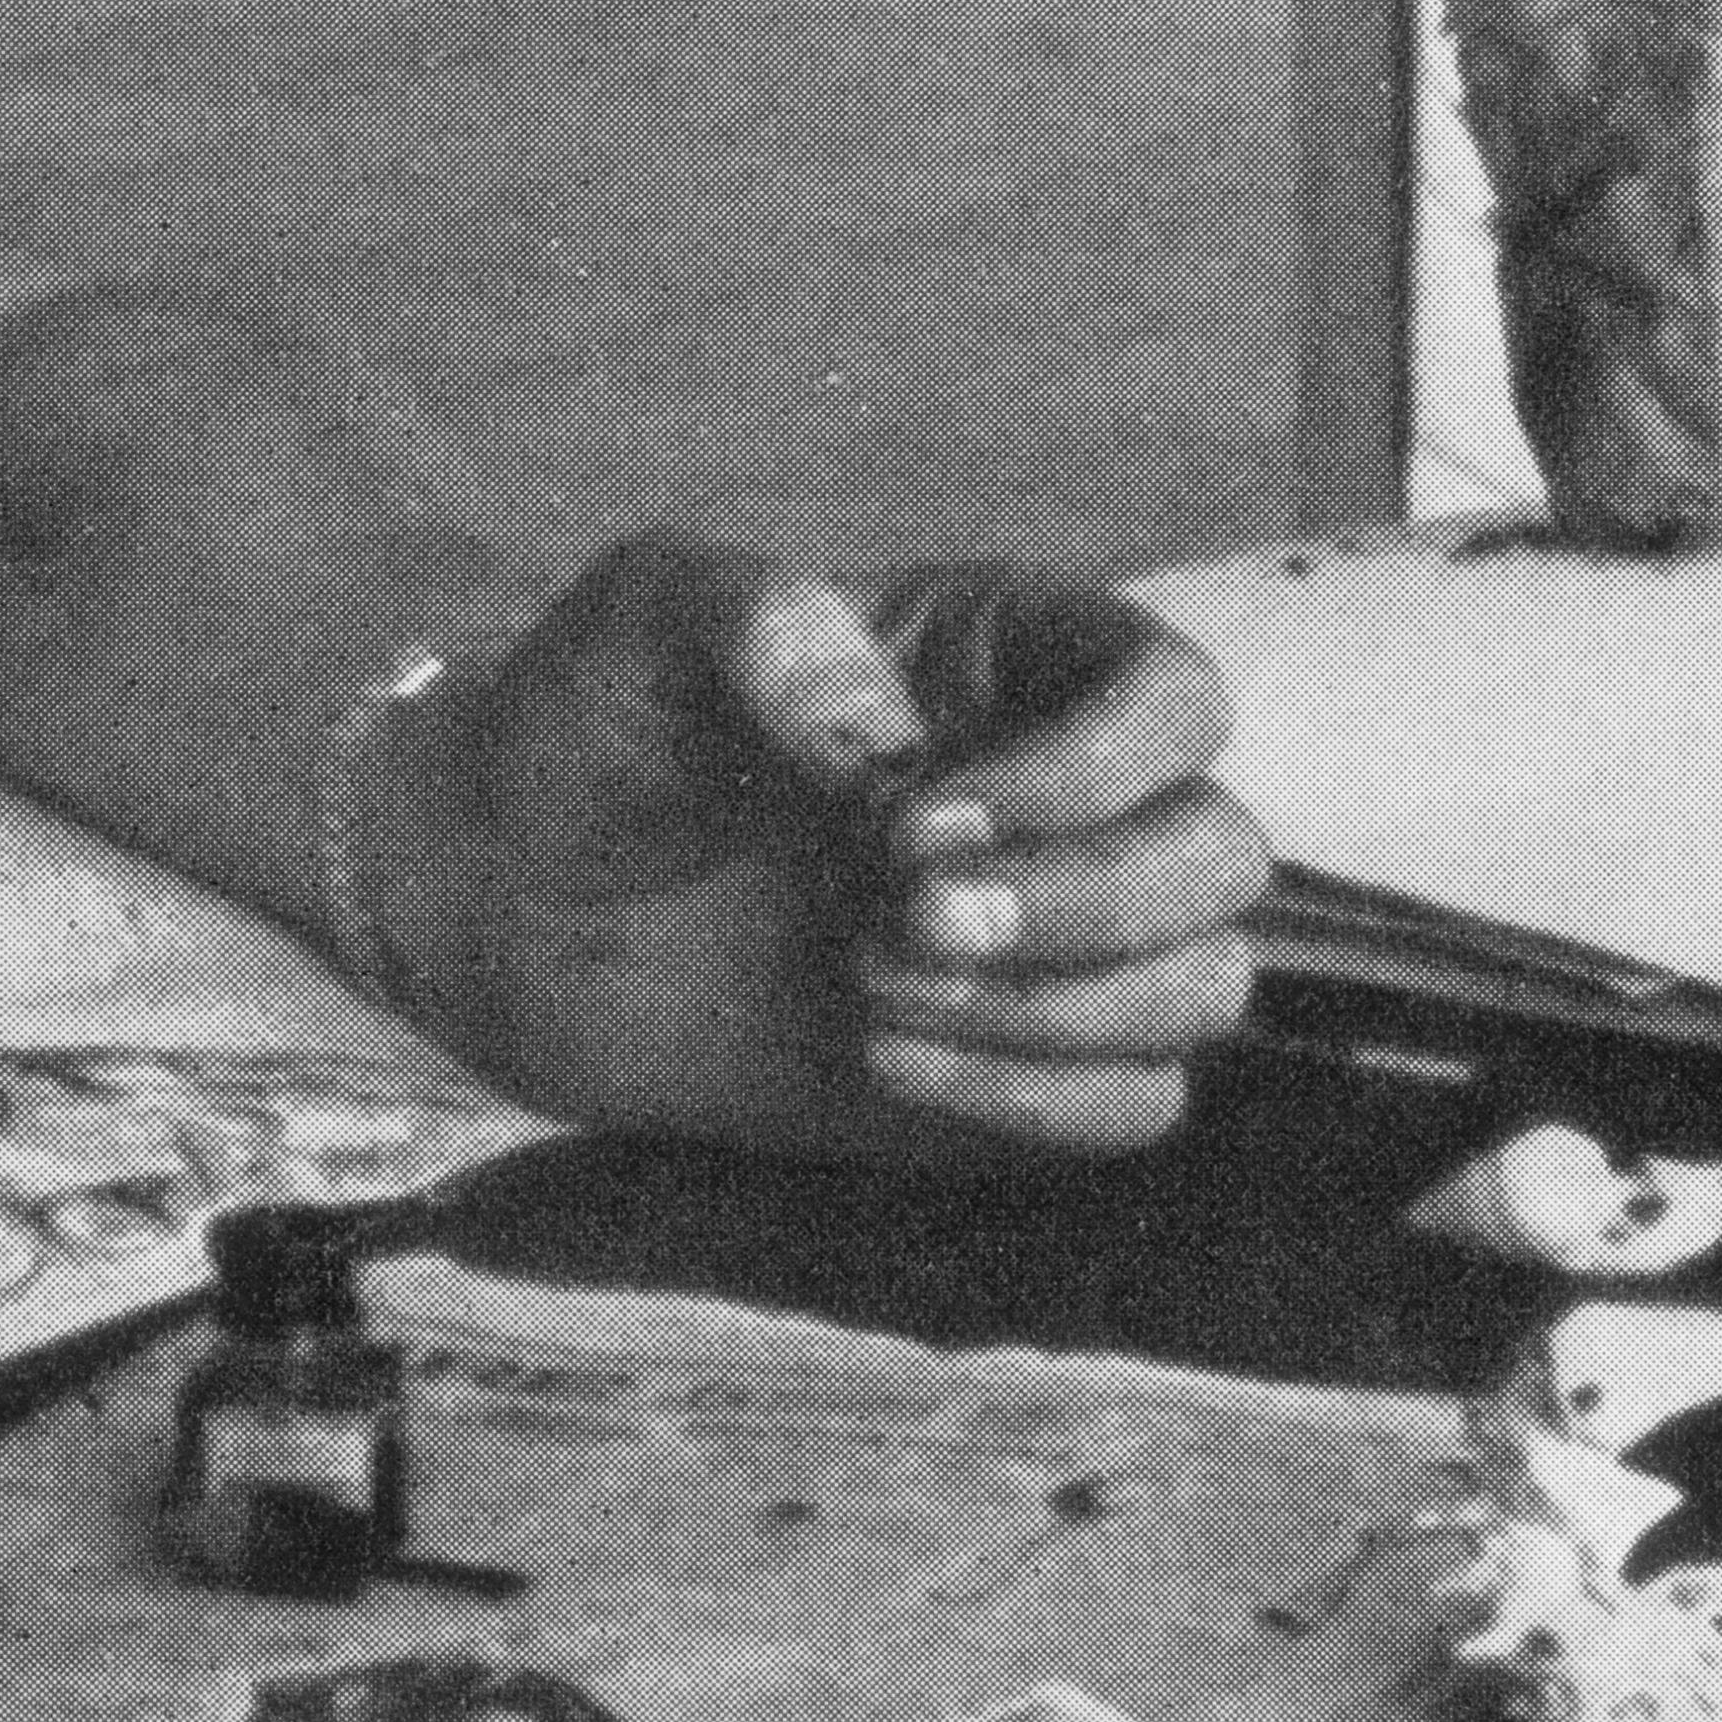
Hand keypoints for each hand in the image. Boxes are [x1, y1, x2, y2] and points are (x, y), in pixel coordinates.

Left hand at [370, 538, 1260, 1166]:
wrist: (499, 897)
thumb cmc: (586, 724)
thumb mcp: (644, 616)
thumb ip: (762, 621)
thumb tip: (888, 743)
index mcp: (1011, 661)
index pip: (1178, 699)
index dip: (1092, 770)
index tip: (913, 815)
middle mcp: (1063, 797)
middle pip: (1223, 855)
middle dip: (1083, 906)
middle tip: (894, 918)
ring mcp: (1048, 937)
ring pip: (1202, 987)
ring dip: (1051, 1008)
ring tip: (866, 986)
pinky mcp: (1011, 1061)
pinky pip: (1134, 1105)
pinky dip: (1033, 1099)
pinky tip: (882, 1060)